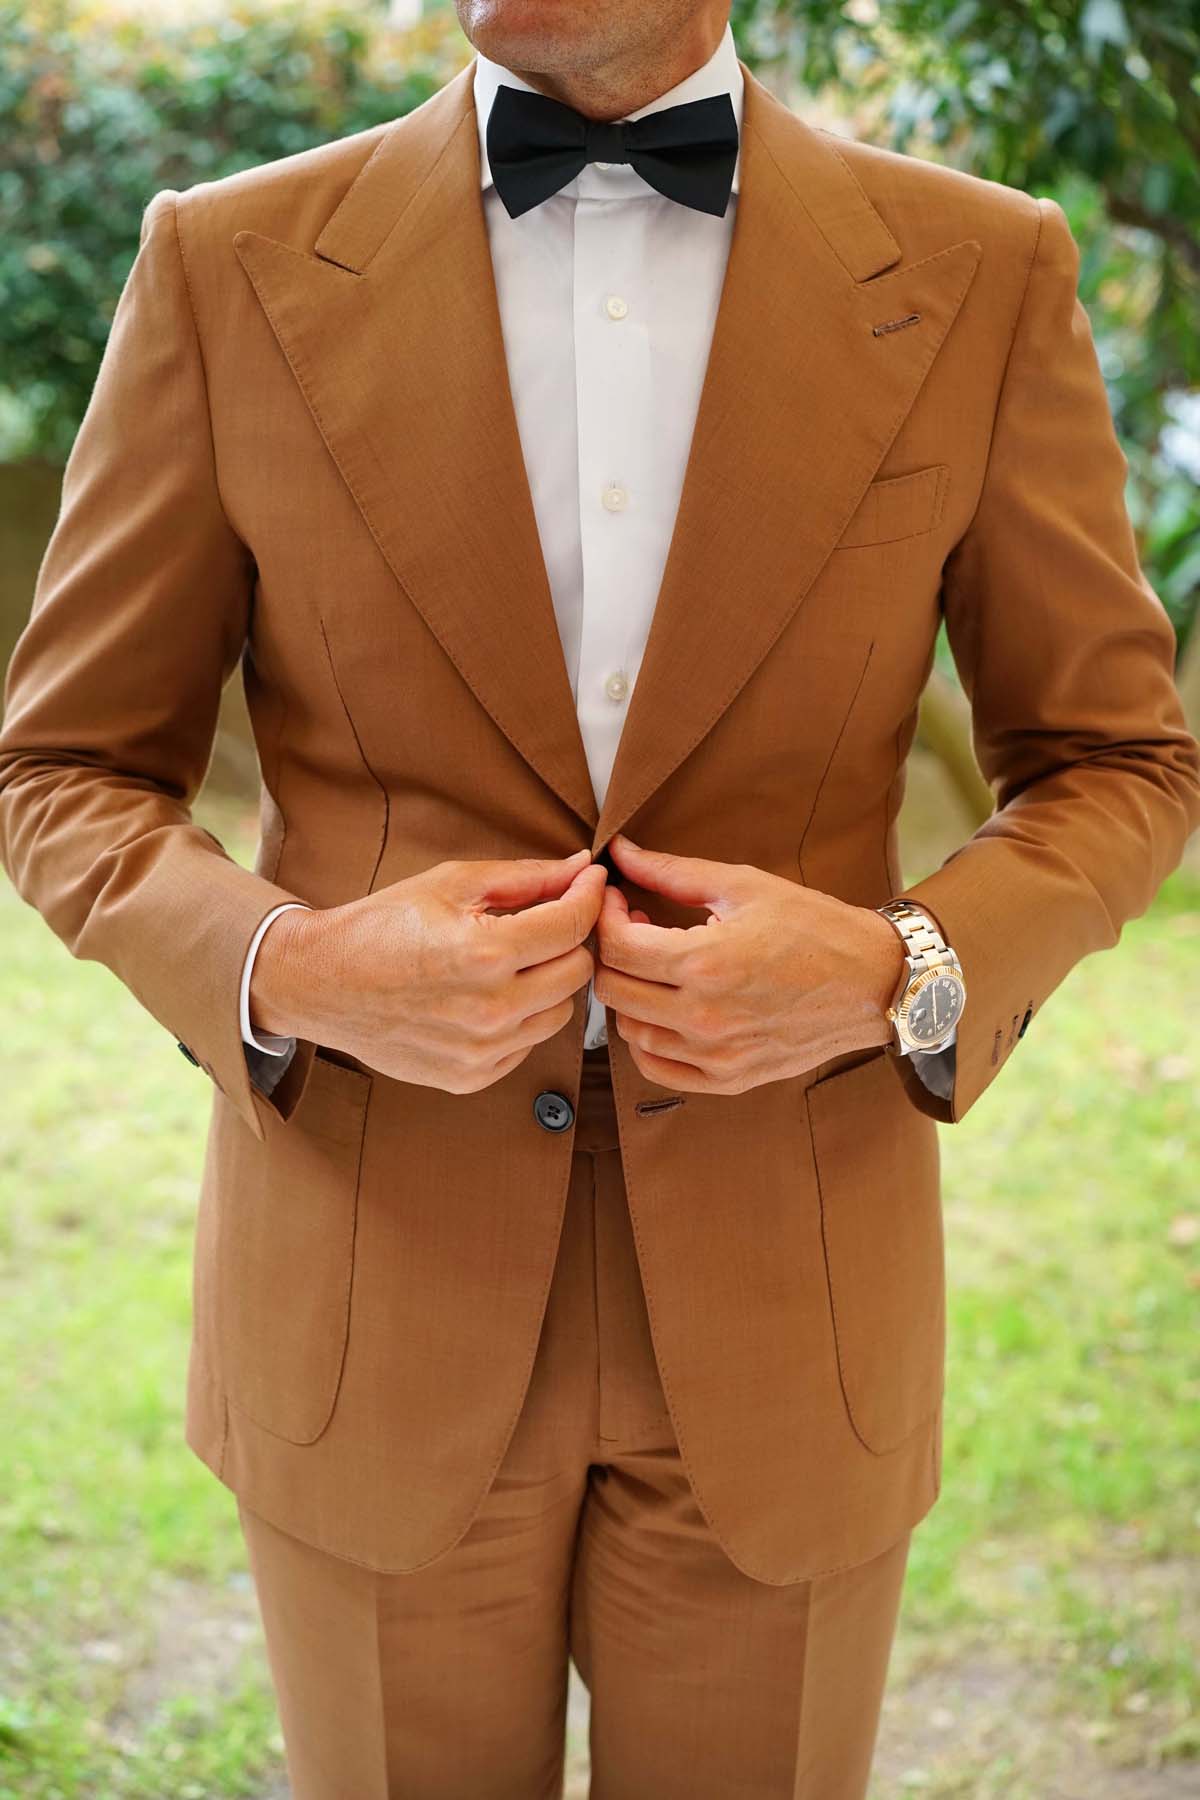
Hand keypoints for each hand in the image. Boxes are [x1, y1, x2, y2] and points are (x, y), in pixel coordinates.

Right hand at [249, 849, 606, 1092]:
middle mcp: (490, 1009)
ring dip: (547, 982)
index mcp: (485, 953)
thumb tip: (581, 868)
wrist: (321, 983)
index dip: (589, 896)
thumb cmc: (383, 924)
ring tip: (510, 960)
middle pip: (577, 971)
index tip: (590, 881)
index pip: (572, 925)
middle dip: (568, 939)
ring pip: (560, 1012)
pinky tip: (487, 996)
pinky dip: (521, 1018)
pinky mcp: (471, 1076)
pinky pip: (528, 1044)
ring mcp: (481, 1050)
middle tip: (546, 920)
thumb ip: (525, 877)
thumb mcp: (451, 883)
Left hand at [592, 833, 904, 1093]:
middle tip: (631, 928)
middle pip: (613, 990)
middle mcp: (705, 1017)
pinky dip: (646, 1039)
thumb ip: (673, 872)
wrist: (873, 983)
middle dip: (609, 953)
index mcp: (707, 963)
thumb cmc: (815, 928)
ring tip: (653, 967)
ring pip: (630, 1031)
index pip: (618, 946)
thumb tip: (620, 852)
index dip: (604, 916)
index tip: (615, 898)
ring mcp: (716, 1054)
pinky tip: (663, 1008)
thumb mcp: (745, 887)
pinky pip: (657, 1067)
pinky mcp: (729, 1078)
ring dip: (628, 995)